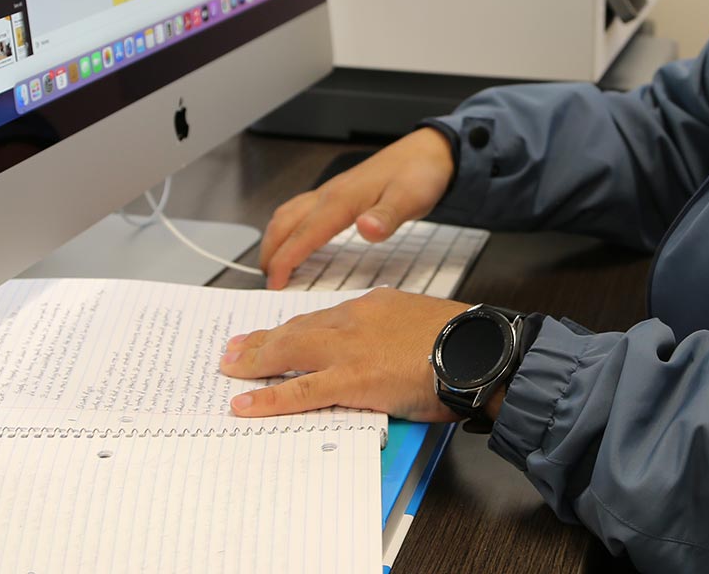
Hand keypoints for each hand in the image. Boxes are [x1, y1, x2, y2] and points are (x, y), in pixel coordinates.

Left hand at [220, 287, 470, 421]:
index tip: (274, 334)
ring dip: (254, 361)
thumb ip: (396, 333)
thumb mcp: (423, 323)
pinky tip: (244, 403)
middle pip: (297, 329)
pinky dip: (268, 397)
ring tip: (229, 369)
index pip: (322, 318)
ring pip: (289, 351)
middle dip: (262, 341)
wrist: (479, 350)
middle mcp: (355, 320)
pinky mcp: (351, 379)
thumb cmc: (463, 342)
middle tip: (234, 350)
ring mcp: (350, 349)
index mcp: (373, 305)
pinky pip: (299, 390)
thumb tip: (387, 352)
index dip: (293, 328)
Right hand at [259, 128, 455, 288]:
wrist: (429, 150)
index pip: (304, 234)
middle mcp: (330, 193)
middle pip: (285, 222)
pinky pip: (302, 209)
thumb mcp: (410, 199)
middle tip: (267, 280)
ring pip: (289, 213)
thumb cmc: (420, 174)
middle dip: (271, 251)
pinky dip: (289, 227)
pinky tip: (297, 238)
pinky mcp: (338, 192)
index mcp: (343, 199)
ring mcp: (332, 191)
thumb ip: (386, 217)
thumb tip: (367, 229)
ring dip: (275, 238)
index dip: (285, 260)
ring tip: (273, 263)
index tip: (274, 283)